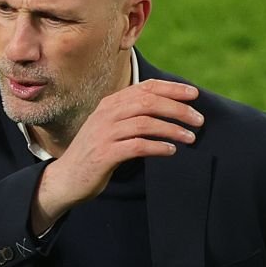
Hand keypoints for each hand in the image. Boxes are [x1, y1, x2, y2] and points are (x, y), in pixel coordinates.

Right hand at [30, 79, 203, 233]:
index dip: (172, 88)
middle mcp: (106, 114)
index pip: (145, 87)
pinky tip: (171, 151)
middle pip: (148, 102)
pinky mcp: (104, 154)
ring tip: (190, 138)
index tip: (194, 94)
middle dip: (178, 109)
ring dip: (172, 129)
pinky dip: (158, 146)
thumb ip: (131, 116)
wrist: (66, 179)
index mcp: (110, 104)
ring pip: (145, 123)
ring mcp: (104, 133)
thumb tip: (168, 110)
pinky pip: (137, 146)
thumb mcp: (111, 128)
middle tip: (199, 120)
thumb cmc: (95, 153)